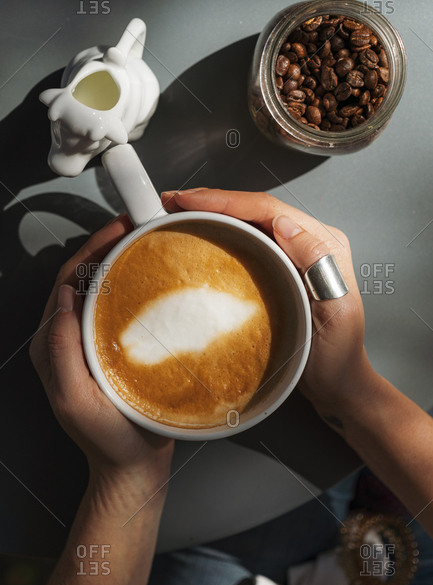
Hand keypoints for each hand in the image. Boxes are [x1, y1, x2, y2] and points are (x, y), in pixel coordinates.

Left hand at [30, 214, 173, 488]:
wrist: (132, 465)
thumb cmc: (105, 438)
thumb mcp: (75, 398)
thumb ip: (62, 351)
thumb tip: (65, 299)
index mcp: (54, 344)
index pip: (67, 283)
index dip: (90, 250)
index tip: (118, 229)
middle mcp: (70, 337)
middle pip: (84, 278)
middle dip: (106, 246)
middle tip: (137, 224)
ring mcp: (93, 341)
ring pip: (103, 289)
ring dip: (121, 261)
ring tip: (147, 240)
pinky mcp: (115, 347)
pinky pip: (121, 308)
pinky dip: (134, 284)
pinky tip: (154, 276)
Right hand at [161, 189, 377, 419]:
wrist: (337, 383)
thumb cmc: (338, 355)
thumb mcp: (336, 312)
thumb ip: (317, 264)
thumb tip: (284, 224)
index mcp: (324, 244)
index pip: (270, 210)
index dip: (227, 201)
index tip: (190, 201)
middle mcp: (308, 242)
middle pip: (255, 209)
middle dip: (213, 201)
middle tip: (173, 202)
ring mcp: (293, 254)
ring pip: (249, 222)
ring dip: (214, 214)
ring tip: (178, 212)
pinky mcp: (280, 268)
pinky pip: (248, 241)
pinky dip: (221, 233)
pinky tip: (200, 234)